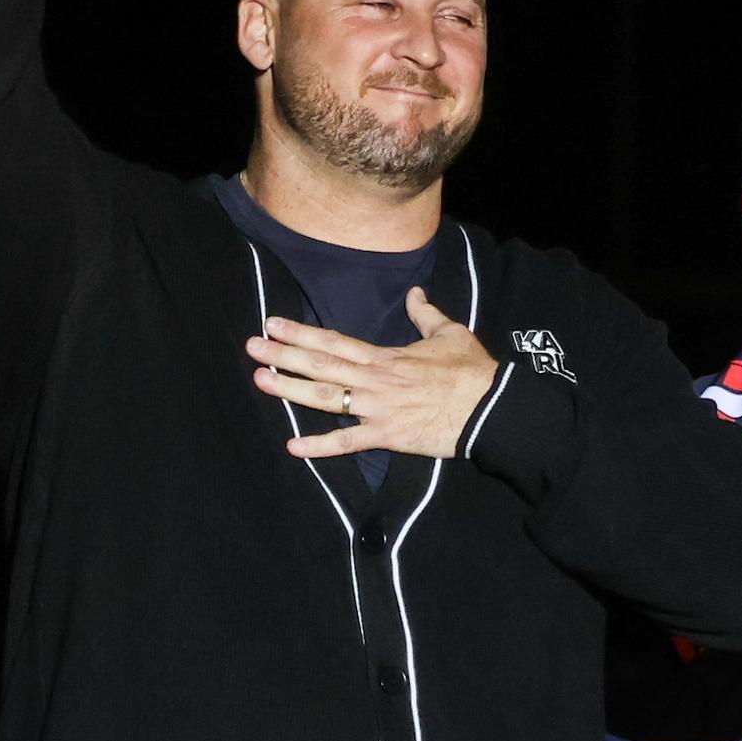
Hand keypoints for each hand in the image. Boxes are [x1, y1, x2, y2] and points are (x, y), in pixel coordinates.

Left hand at [249, 293, 502, 461]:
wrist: (489, 409)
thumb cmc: (471, 371)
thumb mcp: (450, 333)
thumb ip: (426, 314)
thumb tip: (415, 293)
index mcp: (384, 356)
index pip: (334, 341)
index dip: (301, 333)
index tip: (272, 324)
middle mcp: (373, 380)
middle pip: (321, 366)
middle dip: (283, 356)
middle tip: (251, 348)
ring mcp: (376, 409)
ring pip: (325, 398)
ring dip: (290, 390)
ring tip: (260, 381)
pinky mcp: (386, 437)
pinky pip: (347, 443)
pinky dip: (320, 446)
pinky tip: (293, 446)